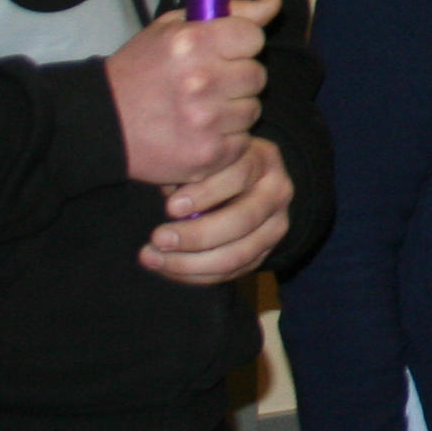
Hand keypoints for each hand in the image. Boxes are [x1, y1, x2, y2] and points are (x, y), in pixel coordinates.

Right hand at [107, 0, 275, 185]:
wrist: (97, 124)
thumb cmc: (137, 71)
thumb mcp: (171, 29)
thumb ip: (229, 13)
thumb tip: (274, 4)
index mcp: (193, 42)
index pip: (254, 38)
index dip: (239, 46)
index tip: (220, 53)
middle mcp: (202, 80)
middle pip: (257, 75)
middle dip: (237, 78)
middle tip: (207, 84)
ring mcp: (206, 121)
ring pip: (252, 110)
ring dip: (232, 110)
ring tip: (199, 109)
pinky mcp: (207, 155)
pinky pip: (242, 142)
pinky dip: (225, 140)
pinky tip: (198, 133)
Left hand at [138, 138, 290, 284]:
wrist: (240, 182)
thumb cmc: (212, 165)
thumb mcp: (202, 155)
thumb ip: (190, 168)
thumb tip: (170, 191)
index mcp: (263, 160)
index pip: (240, 175)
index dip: (205, 193)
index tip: (170, 207)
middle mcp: (278, 192)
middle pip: (243, 220)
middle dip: (197, 234)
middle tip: (158, 239)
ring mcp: (275, 226)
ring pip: (238, 254)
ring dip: (191, 262)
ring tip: (153, 258)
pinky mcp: (265, 252)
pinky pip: (231, 272)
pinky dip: (196, 275)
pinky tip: (167, 268)